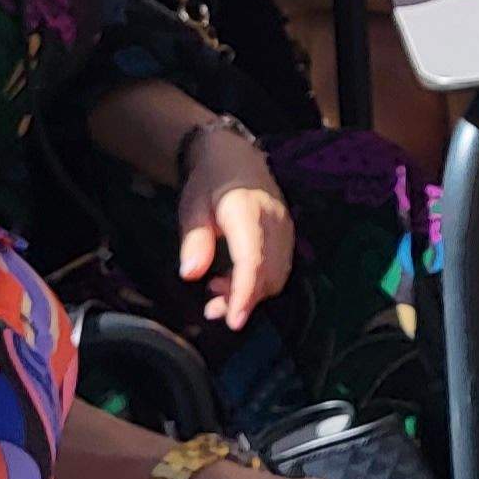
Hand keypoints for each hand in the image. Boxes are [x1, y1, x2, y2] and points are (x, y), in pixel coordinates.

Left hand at [175, 132, 293, 328]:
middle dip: (243, 300)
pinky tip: (233, 281)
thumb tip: (191, 274)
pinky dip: (259, 282)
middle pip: (268, 275)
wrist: (235, 157)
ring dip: (251, 293)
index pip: (252, 261)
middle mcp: (275, 222)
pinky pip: (280, 267)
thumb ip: (194, 241)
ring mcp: (285, 229)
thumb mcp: (192, 208)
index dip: (244, 294)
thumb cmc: (209, 183)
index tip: (234, 321)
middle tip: (211, 308)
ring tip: (217, 293)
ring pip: (277, 275)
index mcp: (248, 213)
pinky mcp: (287, 234)